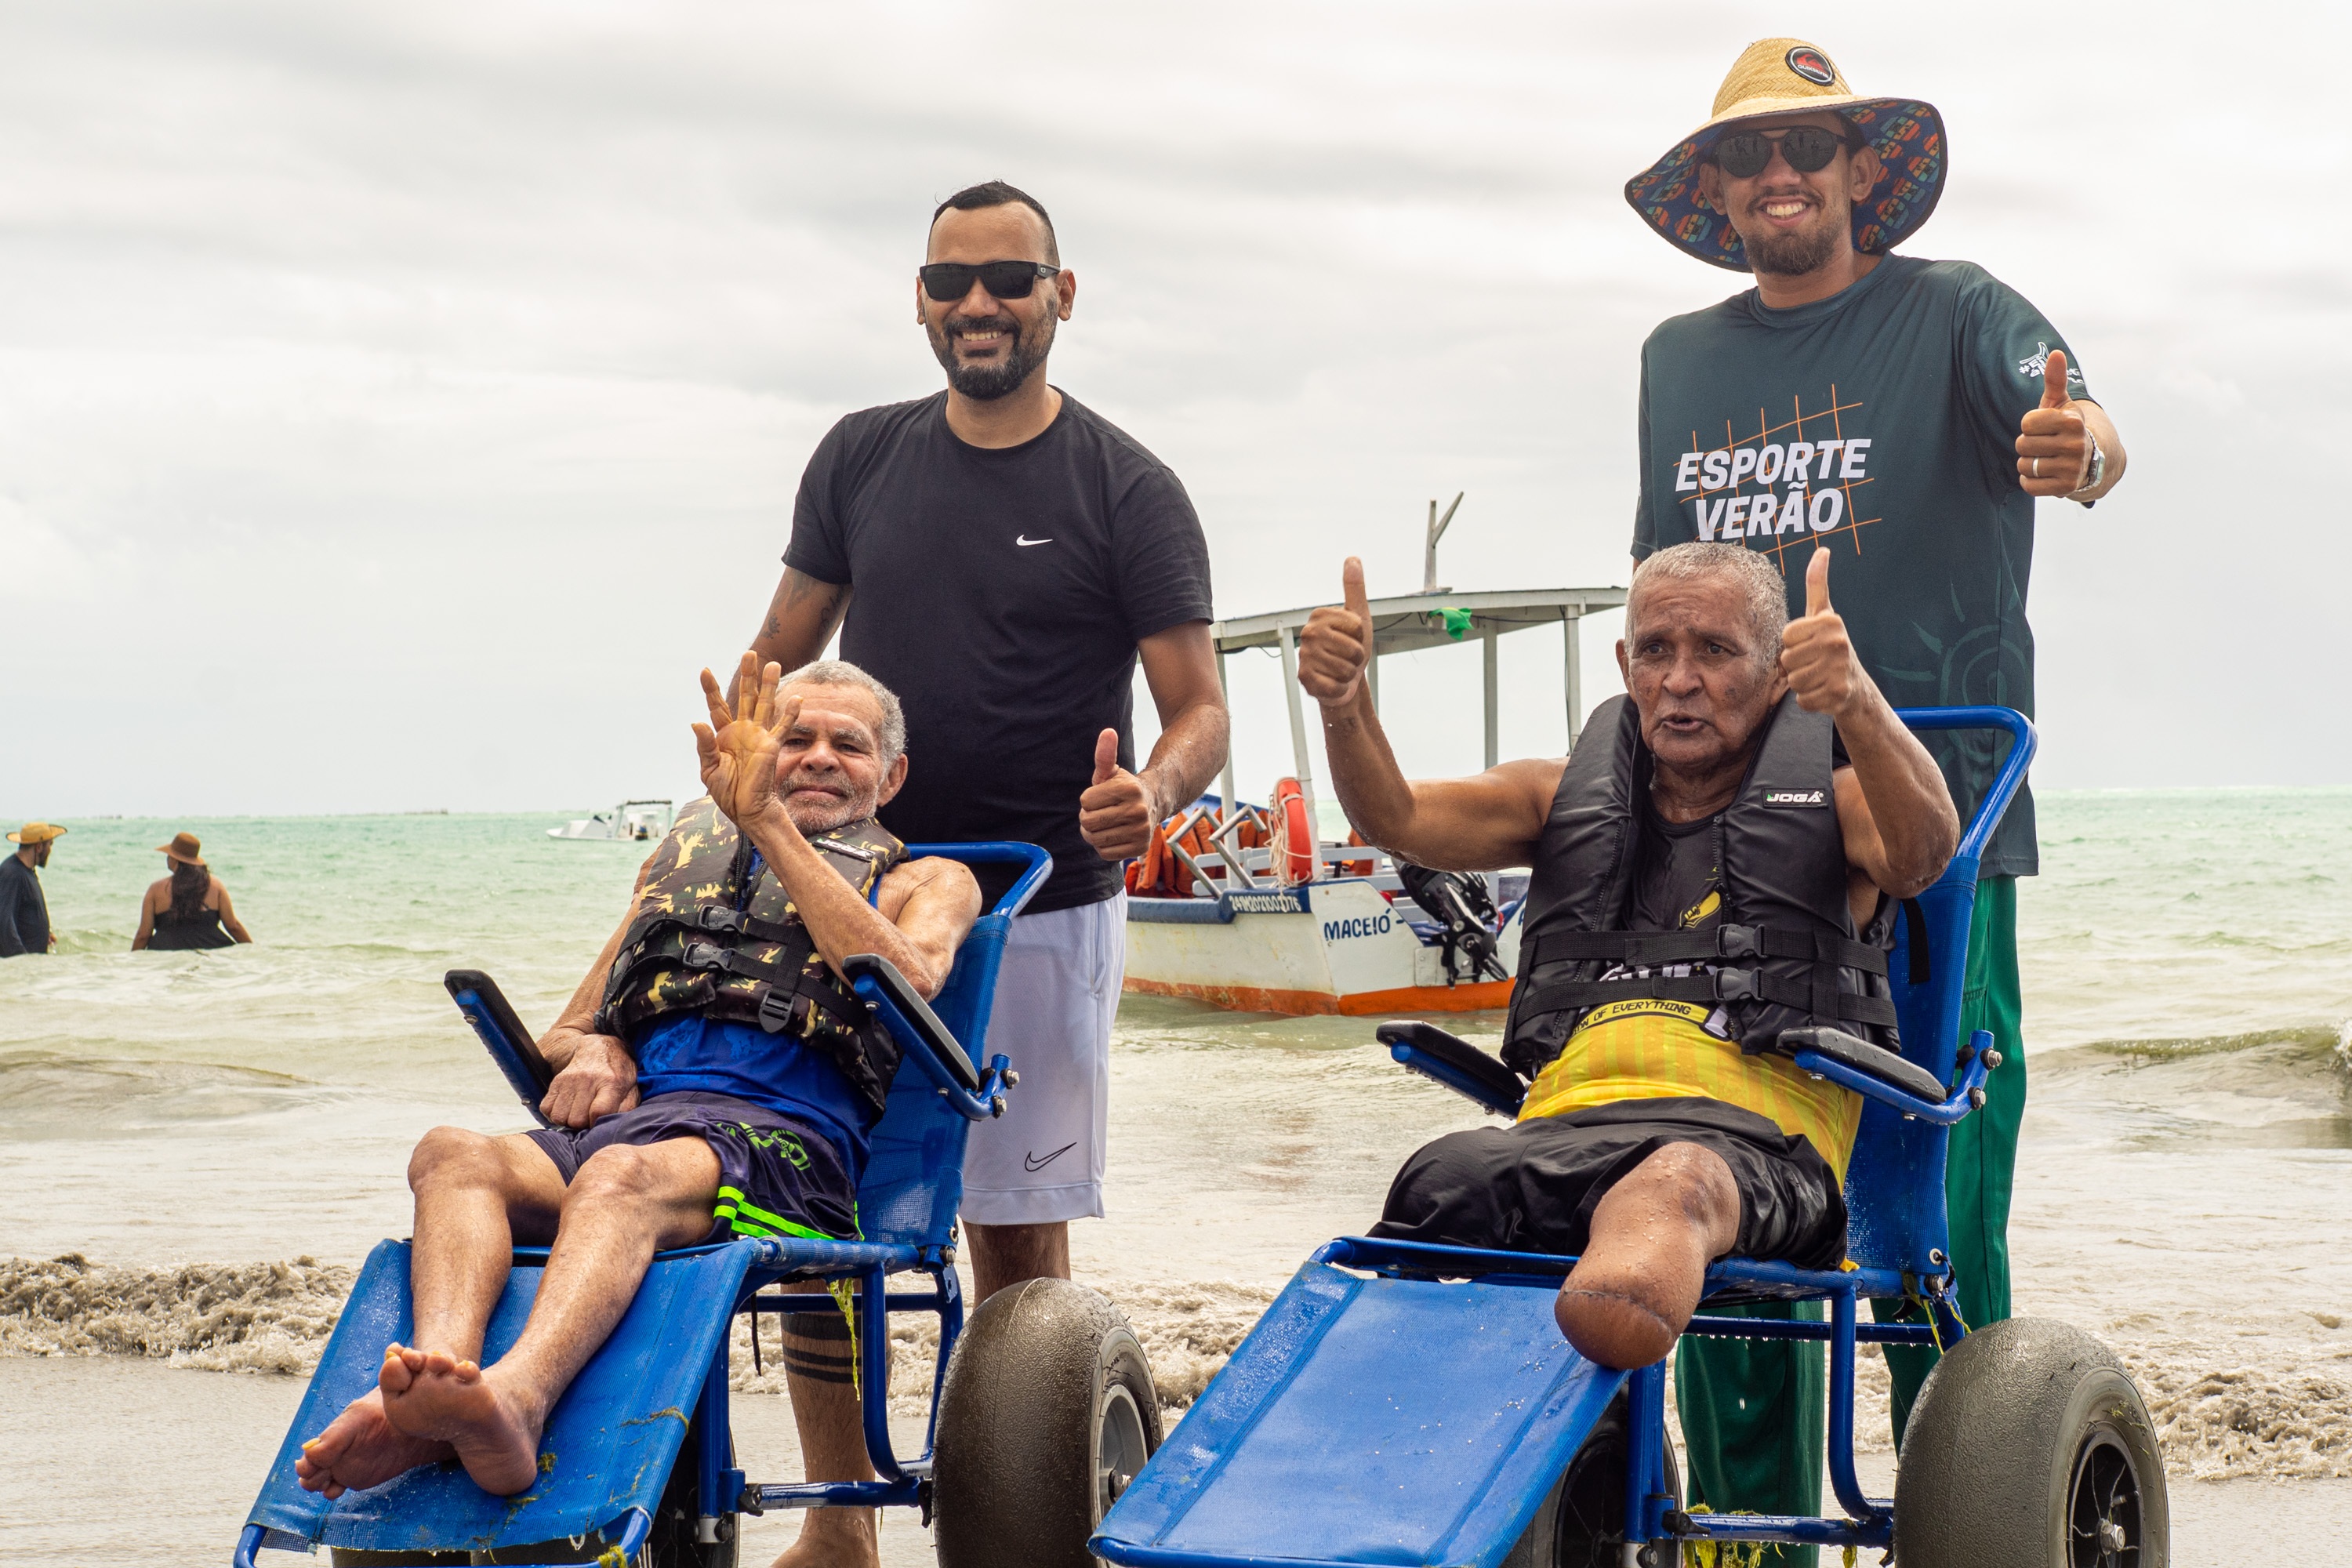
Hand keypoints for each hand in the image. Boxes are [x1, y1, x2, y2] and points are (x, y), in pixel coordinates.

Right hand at [540, 1034, 639, 1127]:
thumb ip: (627, 1108)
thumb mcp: (632, 1087)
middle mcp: (588, 1080)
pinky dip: (555, 1113)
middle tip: (590, 1117)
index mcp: (611, 1082)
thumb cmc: (618, 1073)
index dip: (597, 1123)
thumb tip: (613, 1124)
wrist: (599, 1049)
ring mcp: (570, 1080)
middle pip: (577, 1119)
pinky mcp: (556, 1081)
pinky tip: (568, 1108)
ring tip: (579, 1113)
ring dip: (568, 1120)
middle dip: (583, 1125)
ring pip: (559, 1117)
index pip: (599, 1111)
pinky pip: (546, 1108)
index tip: (599, 1122)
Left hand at [693, 652, 797, 831]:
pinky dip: (790, 713)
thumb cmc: (726, 791)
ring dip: (769, 685)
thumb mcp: (709, 767)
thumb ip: (705, 745)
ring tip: (773, 664)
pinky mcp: (771, 746)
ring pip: (765, 704)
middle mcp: (743, 730)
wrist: (745, 809)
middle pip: (745, 696)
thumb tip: (697, 722)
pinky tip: (796, 698)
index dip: (711, 689)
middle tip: (750, 653)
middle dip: (747, 675)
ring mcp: (759, 736)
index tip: (705, 670)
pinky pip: (782, 726)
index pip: (717, 706)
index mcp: (725, 734)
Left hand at [1078, 728, 1156, 860]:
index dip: (1088, 799)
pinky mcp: (1139, 848)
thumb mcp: (1111, 771)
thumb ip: (1104, 754)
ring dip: (1093, 832)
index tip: (1100, 797)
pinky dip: (1103, 846)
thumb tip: (1107, 732)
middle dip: (1088, 816)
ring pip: (1094, 839)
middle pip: (1088, 821)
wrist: (1153, 804)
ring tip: (1104, 823)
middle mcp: (1138, 811)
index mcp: (1129, 788)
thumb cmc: (1124, 787)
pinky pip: (1104, 853)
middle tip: (1100, 811)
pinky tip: (1112, 834)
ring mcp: (1141, 831)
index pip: (1085, 801)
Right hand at [1298, 557, 1373, 705]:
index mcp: (1319, 616)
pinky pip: (1335, 685)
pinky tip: (1332, 681)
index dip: (1361, 636)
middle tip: (1347, 656)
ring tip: (1340, 668)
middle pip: (1352, 650)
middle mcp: (1308, 633)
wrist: (1343, 679)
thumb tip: (1352, 559)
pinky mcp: (1304, 678)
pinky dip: (1340, 687)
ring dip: (1348, 673)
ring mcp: (1304, 656)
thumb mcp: (1358, 616)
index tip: (1352, 638)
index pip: (1357, 627)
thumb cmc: (1351, 646)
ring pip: (1345, 669)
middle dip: (1357, 658)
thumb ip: (1354, 588)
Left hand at [1779, 549, 1867, 718]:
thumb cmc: (1831, 647)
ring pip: (1793, 681)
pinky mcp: (1839, 694)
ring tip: (1820, 677)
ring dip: (1802, 683)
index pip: (1785, 636)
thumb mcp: (1823, 613)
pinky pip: (1803, 700)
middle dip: (1796, 665)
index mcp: (1830, 621)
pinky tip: (1824, 692)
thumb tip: (1822, 549)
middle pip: (1787, 659)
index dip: (1793, 643)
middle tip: (1815, 663)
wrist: (1856, 686)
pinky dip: (1809, 700)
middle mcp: (1838, 642)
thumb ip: (1817, 583)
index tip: (1811, 643)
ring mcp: (1840, 669)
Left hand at [2016, 348, 2089, 495]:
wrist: (2089, 460)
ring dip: (2029, 464)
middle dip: (2027, 445)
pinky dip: (2030, 481)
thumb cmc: (2065, 427)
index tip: (2045, 427)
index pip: (2026, 423)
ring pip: (2024, 466)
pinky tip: (2044, 474)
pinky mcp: (2066, 488)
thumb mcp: (2060, 403)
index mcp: (2073, 421)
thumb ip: (2055, 380)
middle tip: (2045, 445)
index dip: (2030, 425)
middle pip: (2022, 445)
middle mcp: (2076, 444)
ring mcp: (2072, 468)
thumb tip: (2055, 353)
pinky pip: (2029, 486)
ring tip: (2046, 459)